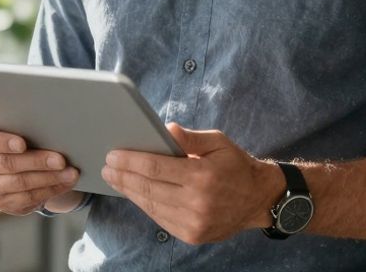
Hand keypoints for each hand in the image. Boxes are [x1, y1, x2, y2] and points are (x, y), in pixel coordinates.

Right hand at [0, 124, 80, 214]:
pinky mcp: (2, 202)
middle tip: (61, 160)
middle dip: (38, 162)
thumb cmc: (24, 138)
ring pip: (21, 183)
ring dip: (50, 178)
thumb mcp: (21, 128)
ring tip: (71, 173)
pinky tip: (66, 183)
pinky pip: (28, 198)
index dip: (4, 142)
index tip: (22, 144)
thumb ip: (28, 127)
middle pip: (8, 164)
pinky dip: (51, 190)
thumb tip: (54, 128)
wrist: (22, 163)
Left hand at [103, 123, 283, 244]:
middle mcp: (197, 202)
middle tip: (106, 167)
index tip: (113, 155)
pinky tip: (134, 193)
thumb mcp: (218, 142)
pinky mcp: (192, 235)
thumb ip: (191, 137)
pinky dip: (144, 204)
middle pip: (148, 188)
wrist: (259, 199)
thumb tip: (166, 129)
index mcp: (202, 175)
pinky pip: (160, 218)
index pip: (156, 168)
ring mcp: (194, 222)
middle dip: (123, 176)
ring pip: (151, 205)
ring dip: (129, 192)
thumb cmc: (236, 166)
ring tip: (114, 179)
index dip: (130, 161)